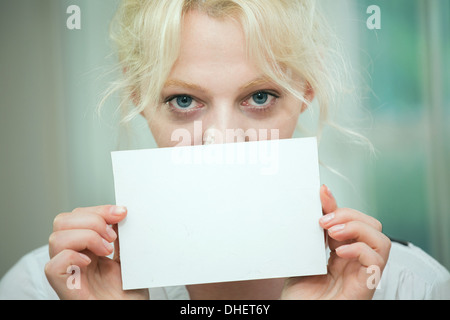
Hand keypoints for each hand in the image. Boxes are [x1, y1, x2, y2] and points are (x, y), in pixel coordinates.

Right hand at [45, 205, 148, 299]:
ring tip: (107, 250)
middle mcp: (73, 256)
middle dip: (92, 220)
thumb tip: (120, 213)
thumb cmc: (128, 293)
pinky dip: (73, 257)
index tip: (122, 212)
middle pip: (62, 221)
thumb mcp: (128, 256)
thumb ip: (122, 237)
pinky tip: (91, 263)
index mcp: (86, 246)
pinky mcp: (65, 287)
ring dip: (86, 237)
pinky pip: (53, 265)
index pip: (78, 215)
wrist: (130, 311)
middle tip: (113, 236)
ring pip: (56, 238)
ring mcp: (68, 271)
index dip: (99, 209)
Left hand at [281, 185, 390, 299]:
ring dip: (357, 229)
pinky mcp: (367, 286)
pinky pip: (376, 261)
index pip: (352, 220)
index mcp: (342, 252)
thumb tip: (315, 206)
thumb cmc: (300, 294)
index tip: (322, 193)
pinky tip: (339, 252)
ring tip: (333, 232)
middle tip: (324, 221)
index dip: (339, 206)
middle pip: (372, 225)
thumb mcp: (303, 256)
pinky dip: (359, 249)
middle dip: (350, 215)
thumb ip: (311, 234)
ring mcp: (363, 273)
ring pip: (381, 240)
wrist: (297, 314)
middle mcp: (356, 261)